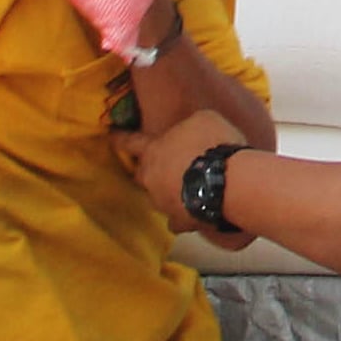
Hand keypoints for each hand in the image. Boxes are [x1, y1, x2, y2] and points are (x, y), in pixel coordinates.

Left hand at [114, 109, 251, 245]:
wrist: (229, 182)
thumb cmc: (214, 143)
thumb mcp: (202, 119)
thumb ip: (187, 126)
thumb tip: (189, 132)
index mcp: (154, 151)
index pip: (131, 142)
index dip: (120, 138)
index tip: (111, 136)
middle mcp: (152, 179)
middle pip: (142, 174)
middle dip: (149, 170)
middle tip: (165, 165)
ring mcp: (164, 203)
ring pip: (159, 197)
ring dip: (169, 191)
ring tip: (189, 187)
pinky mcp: (181, 221)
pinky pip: (177, 219)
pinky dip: (183, 215)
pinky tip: (194, 212)